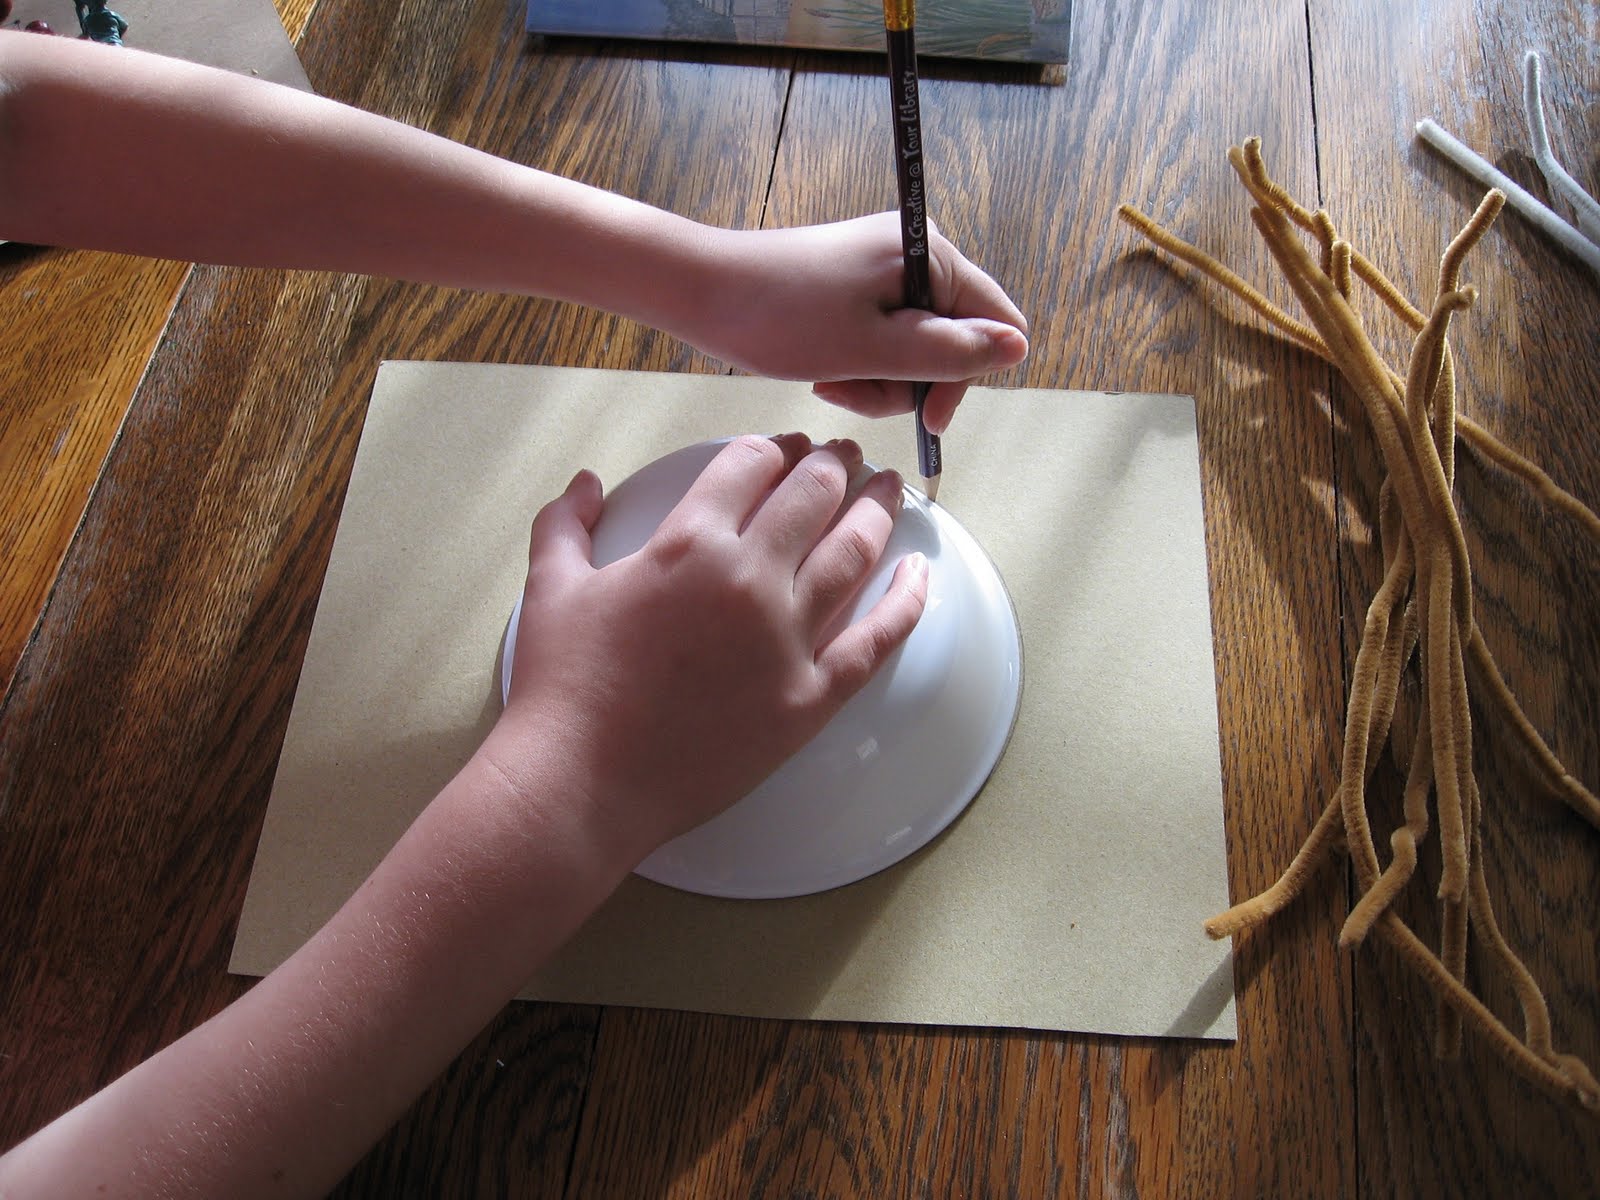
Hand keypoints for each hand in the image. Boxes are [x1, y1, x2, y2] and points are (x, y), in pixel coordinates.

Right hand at [488, 434, 928, 865]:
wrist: (581, 781)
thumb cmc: (563, 688)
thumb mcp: (550, 588)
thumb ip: (565, 524)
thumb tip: (584, 482)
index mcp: (690, 543)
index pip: (751, 466)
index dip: (774, 446)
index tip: (786, 446)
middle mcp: (749, 580)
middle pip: (813, 497)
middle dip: (835, 464)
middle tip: (848, 454)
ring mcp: (786, 640)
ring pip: (853, 554)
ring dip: (877, 511)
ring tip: (890, 489)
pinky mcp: (809, 698)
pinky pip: (875, 641)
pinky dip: (906, 603)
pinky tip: (921, 575)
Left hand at [685, 213, 1028, 433]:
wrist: (700, 291)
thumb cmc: (779, 315)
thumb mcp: (872, 347)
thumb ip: (950, 351)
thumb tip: (1018, 348)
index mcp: (929, 252)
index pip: (996, 322)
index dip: (967, 376)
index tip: (925, 415)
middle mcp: (914, 253)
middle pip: (954, 341)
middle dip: (909, 382)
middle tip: (854, 387)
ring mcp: (884, 271)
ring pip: (915, 351)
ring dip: (878, 381)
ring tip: (831, 378)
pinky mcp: (857, 289)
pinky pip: (882, 343)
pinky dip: (858, 367)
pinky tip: (823, 369)